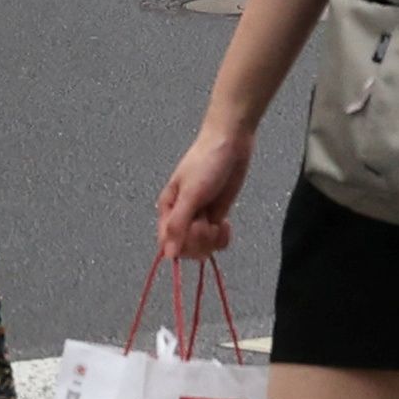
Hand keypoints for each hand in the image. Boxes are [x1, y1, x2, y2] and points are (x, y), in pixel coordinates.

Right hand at [156, 112, 253, 264]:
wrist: (231, 143)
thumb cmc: (206, 162)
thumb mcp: (190, 194)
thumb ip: (178, 225)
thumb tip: (168, 255)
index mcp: (168, 210)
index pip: (167, 244)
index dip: (182, 245)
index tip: (195, 231)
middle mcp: (181, 216)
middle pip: (185, 249)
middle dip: (199, 241)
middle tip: (208, 222)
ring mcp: (200, 218)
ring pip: (202, 248)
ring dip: (212, 240)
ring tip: (219, 223)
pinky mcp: (216, 218)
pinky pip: (216, 242)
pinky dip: (223, 238)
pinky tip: (226, 224)